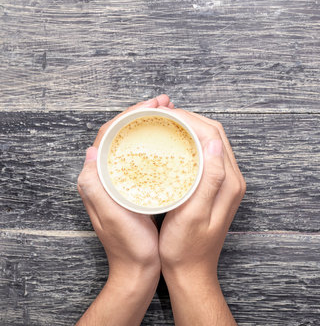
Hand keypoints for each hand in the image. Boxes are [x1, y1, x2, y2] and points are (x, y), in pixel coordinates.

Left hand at [76, 95, 172, 325]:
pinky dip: (158, 143)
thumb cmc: (128, 247)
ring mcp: (124, 181)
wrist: (138, 270)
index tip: (152, 104)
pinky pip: (145, 157)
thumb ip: (94, 188)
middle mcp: (108, 176)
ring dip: (151, 126)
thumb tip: (90, 151)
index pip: (108, 134)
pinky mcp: (137, 188)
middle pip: (122, 134)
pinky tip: (174, 141)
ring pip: (134, 144)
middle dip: (143, 114)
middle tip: (167, 103)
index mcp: (97, 179)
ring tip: (172, 115)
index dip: (129, 114)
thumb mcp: (110, 218)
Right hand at [158, 107, 245, 324]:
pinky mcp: (217, 188)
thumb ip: (210, 179)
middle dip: (189, 119)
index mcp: (229, 183)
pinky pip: (206, 156)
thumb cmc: (186, 249)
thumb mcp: (193, 215)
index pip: (213, 136)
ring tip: (164, 124)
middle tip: (161, 115)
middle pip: (214, 135)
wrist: (191, 272)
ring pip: (210, 144)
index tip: (165, 114)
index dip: (190, 119)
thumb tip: (214, 143)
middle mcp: (232, 180)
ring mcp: (226, 184)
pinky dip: (190, 144)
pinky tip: (172, 145)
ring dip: (190, 130)